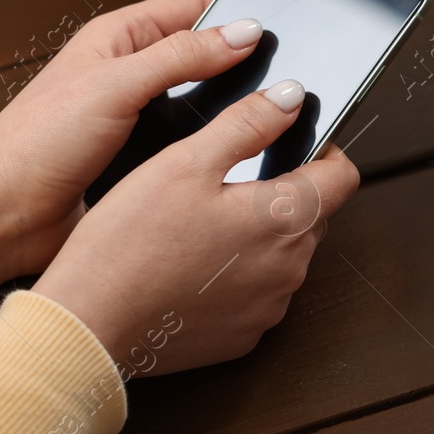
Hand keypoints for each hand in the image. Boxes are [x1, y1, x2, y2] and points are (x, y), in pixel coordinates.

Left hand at [0, 0, 265, 291]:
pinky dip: (212, 145)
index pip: (193, 5)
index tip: (278, 24)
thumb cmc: (33, 145)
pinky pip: (191, 144)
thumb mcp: (114, 85)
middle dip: (241, 63)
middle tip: (282, 75)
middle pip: (203, 54)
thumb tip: (242, 33)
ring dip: (227, 110)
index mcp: (118, 37)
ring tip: (264, 114)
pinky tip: (234, 152)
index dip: (235, 10)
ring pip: (202, 103)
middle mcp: (130, 73)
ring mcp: (138, 118)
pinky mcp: (142, 160)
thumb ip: (180, 56)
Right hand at [34, 82, 359, 373]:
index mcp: (284, 218)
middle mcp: (290, 269)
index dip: (327, 152)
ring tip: (203, 224)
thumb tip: (292, 98)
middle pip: (312, 215)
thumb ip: (248, 124)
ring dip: (261, 236)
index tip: (301, 143)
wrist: (90, 323)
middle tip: (230, 181)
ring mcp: (268, 308)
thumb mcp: (186, 161)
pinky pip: (258, 294)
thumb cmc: (132, 241)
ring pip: (284, 256)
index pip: (344, 178)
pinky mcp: (242, 336)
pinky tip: (193, 265)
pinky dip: (238, 276)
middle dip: (285, 192)